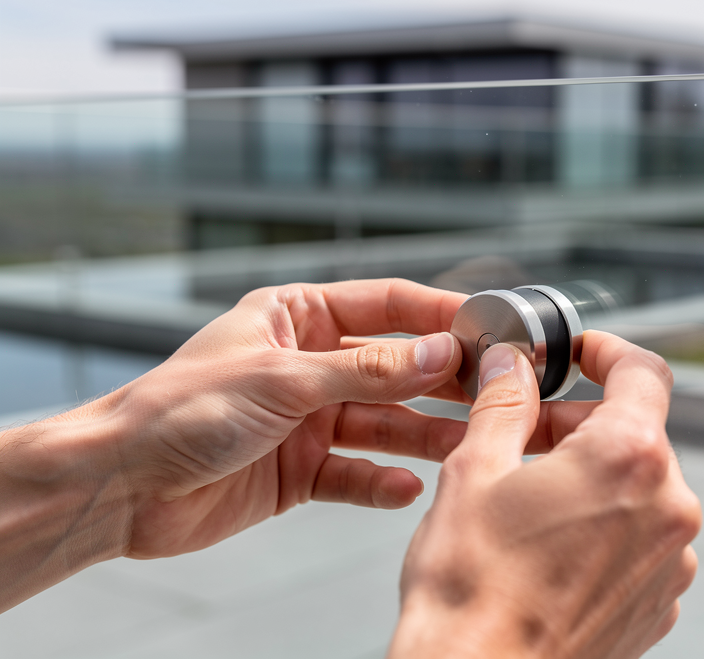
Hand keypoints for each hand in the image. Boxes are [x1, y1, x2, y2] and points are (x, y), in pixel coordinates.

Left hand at [105, 279, 473, 557]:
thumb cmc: (179, 411)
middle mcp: (308, 365)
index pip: (384, 305)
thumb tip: (438, 352)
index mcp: (297, 319)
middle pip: (393, 368)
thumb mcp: (284, 380)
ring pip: (381, 423)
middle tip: (491, 392)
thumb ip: (367, 370)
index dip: (436, 315)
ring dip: (421, 436)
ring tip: (465, 445)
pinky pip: (354, 473)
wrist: (121, 486)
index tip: (486, 326)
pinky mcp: (300, 470)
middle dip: (439, 380)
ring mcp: (306, 419)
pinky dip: (378, 482)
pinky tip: (404, 488)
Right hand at [390, 332, 701, 658]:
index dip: (608, 352)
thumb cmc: (472, 590)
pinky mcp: (658, 600)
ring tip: (530, 496)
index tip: (581, 355)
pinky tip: (550, 543)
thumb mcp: (475, 470)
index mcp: (627, 459)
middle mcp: (667, 507)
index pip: (643, 372)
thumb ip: (504, 403)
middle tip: (525, 432)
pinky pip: (640, 539)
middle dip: (581, 423)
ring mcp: (669, 560)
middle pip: (635, 433)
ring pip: (638, 487)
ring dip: (591, 476)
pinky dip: (604, 525)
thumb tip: (511, 366)